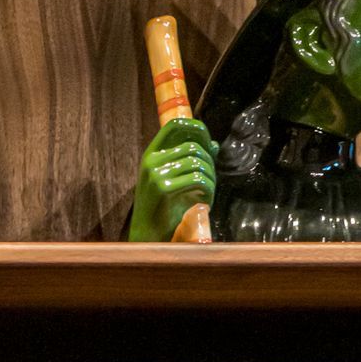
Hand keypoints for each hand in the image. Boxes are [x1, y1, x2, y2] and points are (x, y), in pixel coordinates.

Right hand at [130, 116, 215, 242]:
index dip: (195, 127)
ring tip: (209, 192)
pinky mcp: (164, 188)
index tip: (209, 141)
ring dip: (210, 177)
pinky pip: (197, 179)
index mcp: (151, 155)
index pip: (174, 125)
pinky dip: (208, 189)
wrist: (147, 236)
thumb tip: (214, 145)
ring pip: (197, 162)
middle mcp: (151, 161)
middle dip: (209, 162)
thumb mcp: (173, 180)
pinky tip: (206, 201)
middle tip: (212, 179)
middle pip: (192, 147)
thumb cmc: (162, 209)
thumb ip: (190, 162)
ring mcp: (156, 174)